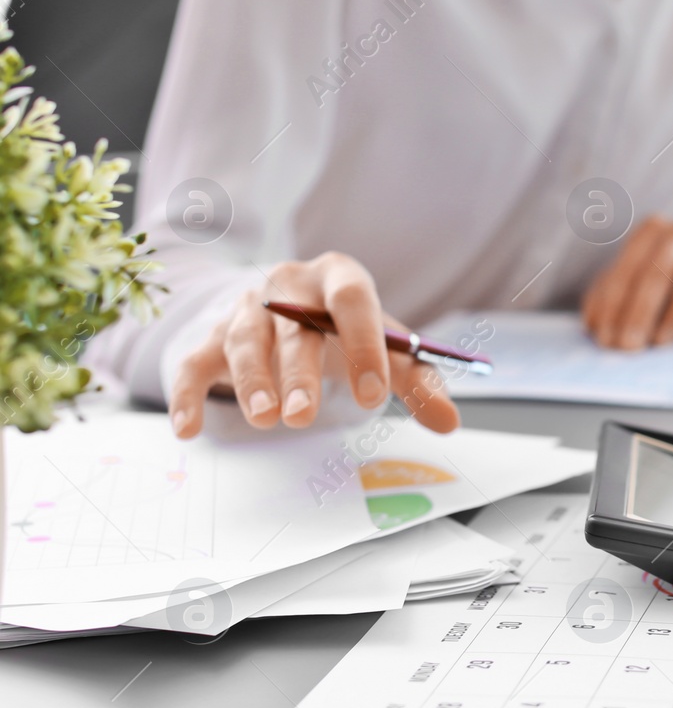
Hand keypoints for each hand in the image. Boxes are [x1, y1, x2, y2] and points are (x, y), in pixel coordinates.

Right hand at [169, 251, 459, 437]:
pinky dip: (188, 395)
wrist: (286, 304)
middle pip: (292, 327)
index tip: (373, 396)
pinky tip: (190, 430)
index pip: (353, 302)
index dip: (363, 346)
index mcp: (339, 277)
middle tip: (302, 417)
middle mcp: (288, 284)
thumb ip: (418, 381)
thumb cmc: (344, 328)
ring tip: (264, 419)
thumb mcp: (385, 346)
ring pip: (243, 341)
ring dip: (250, 381)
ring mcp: (245, 308)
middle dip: (298, 374)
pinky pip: (194, 363)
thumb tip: (450, 423)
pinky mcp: (210, 335)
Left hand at [581, 217, 672, 349]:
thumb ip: (609, 297)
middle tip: (631, 347)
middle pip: (659, 269)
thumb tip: (593, 326)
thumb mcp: (637, 278)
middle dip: (641, 312)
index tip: (608, 340)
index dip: (615, 306)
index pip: (628, 268)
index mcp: (652, 231)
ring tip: (662, 342)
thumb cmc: (669, 273)